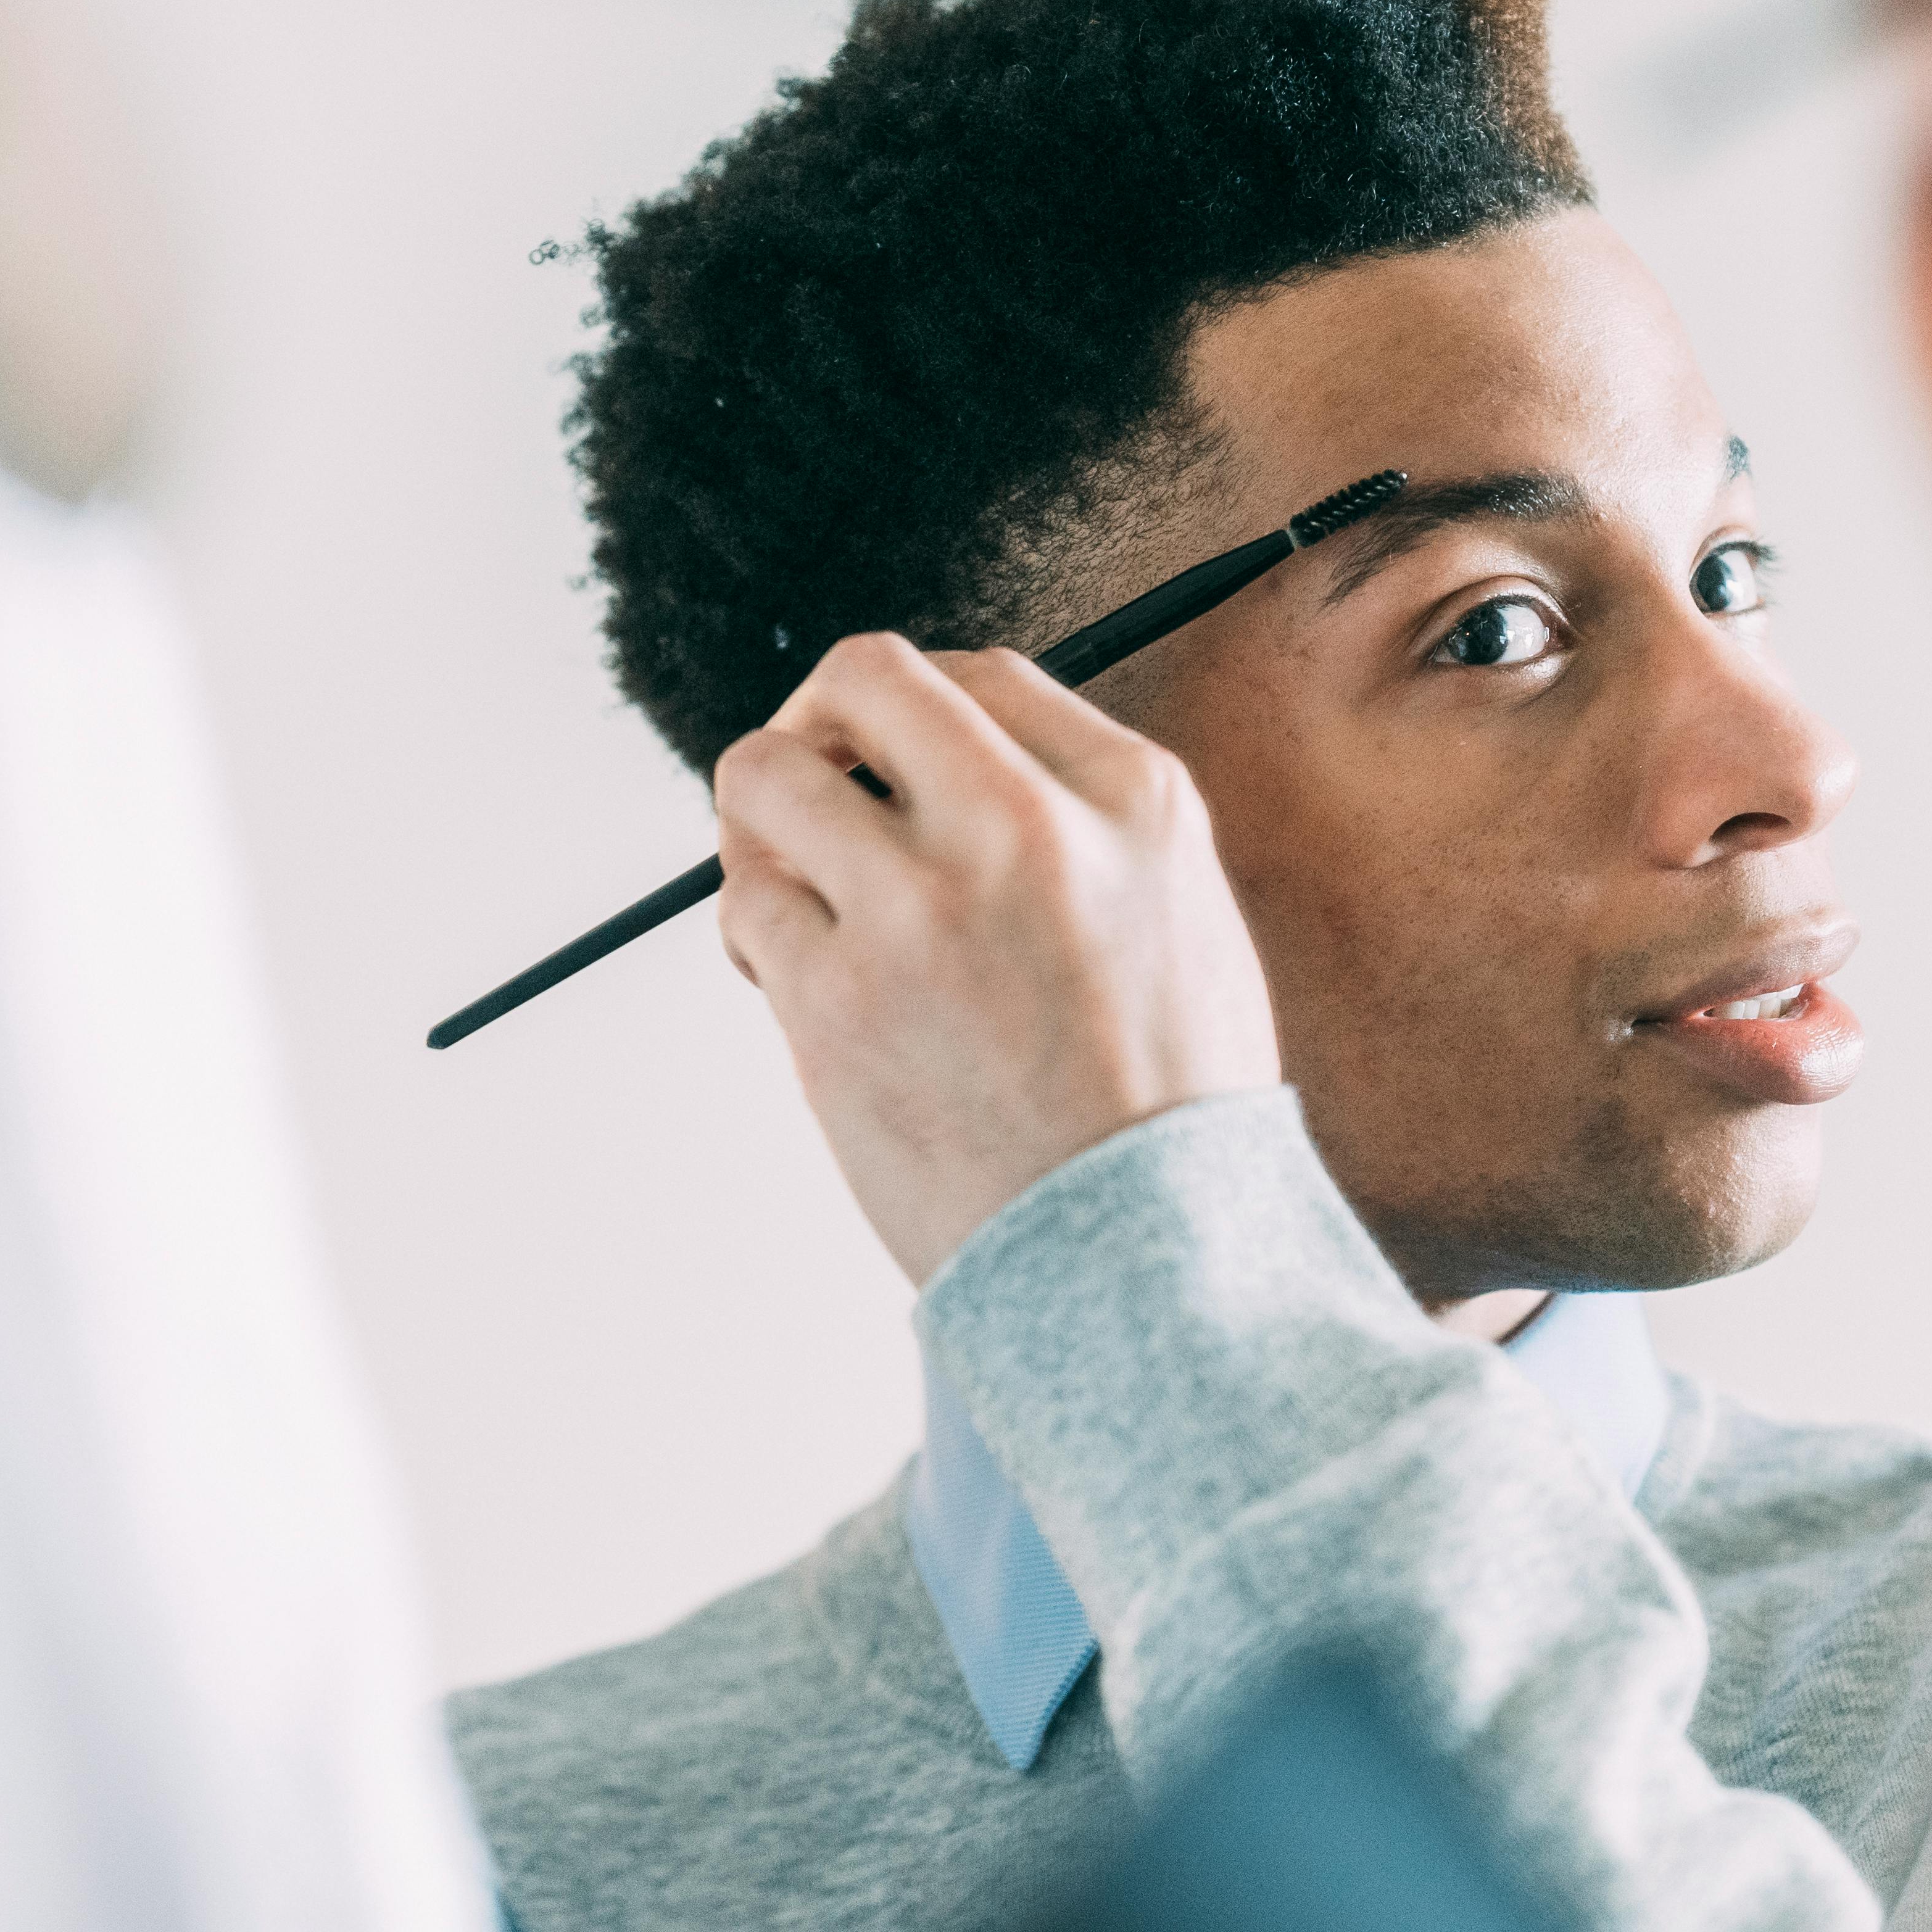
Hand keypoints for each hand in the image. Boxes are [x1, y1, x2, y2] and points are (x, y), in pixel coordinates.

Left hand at [713, 635, 1284, 1286]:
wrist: (1145, 1256)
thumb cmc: (1168, 1113)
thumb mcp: (1188, 920)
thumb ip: (1092, 827)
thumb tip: (965, 773)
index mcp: (1131, 801)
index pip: (981, 675)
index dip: (914, 714)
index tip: (891, 759)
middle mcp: (1025, 828)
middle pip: (862, 679)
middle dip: (818, 720)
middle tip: (812, 781)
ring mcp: (921, 908)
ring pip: (765, 776)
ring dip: (761, 822)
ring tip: (792, 886)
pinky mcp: (836, 996)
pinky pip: (743, 905)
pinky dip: (752, 930)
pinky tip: (788, 972)